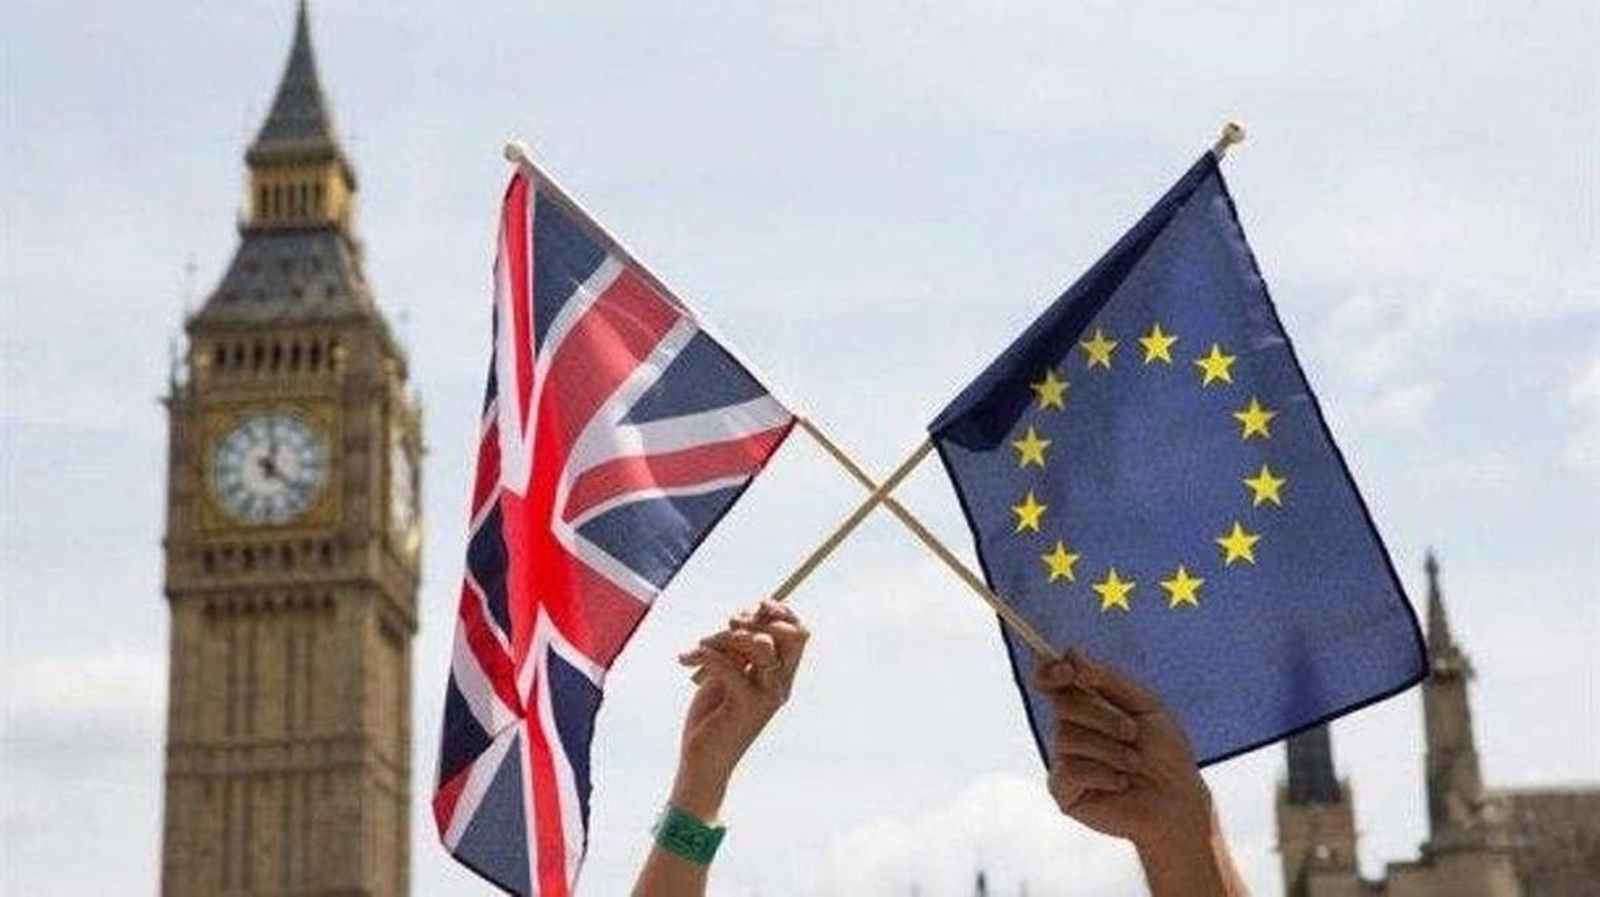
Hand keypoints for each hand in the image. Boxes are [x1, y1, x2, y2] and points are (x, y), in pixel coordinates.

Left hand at [671, 600, 808, 818]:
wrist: (702, 762)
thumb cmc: (712, 718)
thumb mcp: (726, 674)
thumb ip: (738, 649)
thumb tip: (742, 615)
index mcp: (780, 676)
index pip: (800, 634)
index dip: (783, 612)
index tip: (759, 604)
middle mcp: (781, 685)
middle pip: (791, 635)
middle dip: (761, 618)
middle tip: (730, 620)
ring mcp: (767, 696)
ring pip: (760, 644)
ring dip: (724, 636)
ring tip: (699, 646)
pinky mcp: (747, 705)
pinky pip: (728, 664)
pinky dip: (704, 654)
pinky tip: (684, 660)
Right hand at [1032, 652, 1245, 895]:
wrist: (1178, 800)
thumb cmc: (1165, 751)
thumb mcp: (1145, 705)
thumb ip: (1108, 679)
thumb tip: (1072, 653)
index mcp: (1085, 705)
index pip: (1050, 681)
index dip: (1050, 671)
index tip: (1067, 670)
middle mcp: (1068, 729)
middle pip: (1062, 704)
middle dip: (1102, 716)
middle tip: (1132, 732)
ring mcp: (1063, 759)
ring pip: (1067, 738)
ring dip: (1111, 749)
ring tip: (1133, 764)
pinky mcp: (1063, 790)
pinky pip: (1069, 770)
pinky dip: (1103, 774)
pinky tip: (1121, 783)